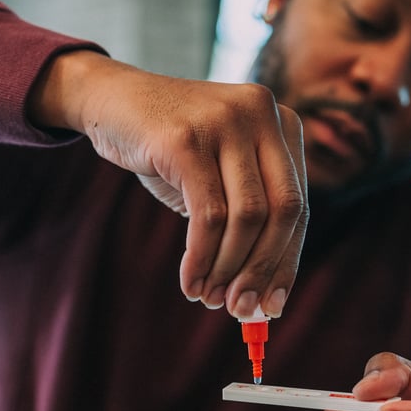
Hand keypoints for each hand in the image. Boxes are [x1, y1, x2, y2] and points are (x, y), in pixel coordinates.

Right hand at [27, 51, 307, 317]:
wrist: (112, 101)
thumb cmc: (170, 148)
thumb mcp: (219, 174)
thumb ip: (248, 220)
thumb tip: (262, 299)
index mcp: (283, 123)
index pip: (298, 206)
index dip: (286, 262)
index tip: (272, 307)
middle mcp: (262, 114)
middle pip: (283, 211)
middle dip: (262, 270)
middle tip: (240, 310)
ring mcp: (225, 121)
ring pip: (246, 217)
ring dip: (228, 269)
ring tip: (208, 297)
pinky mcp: (186, 139)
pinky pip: (206, 215)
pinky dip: (200, 258)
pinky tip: (190, 281)